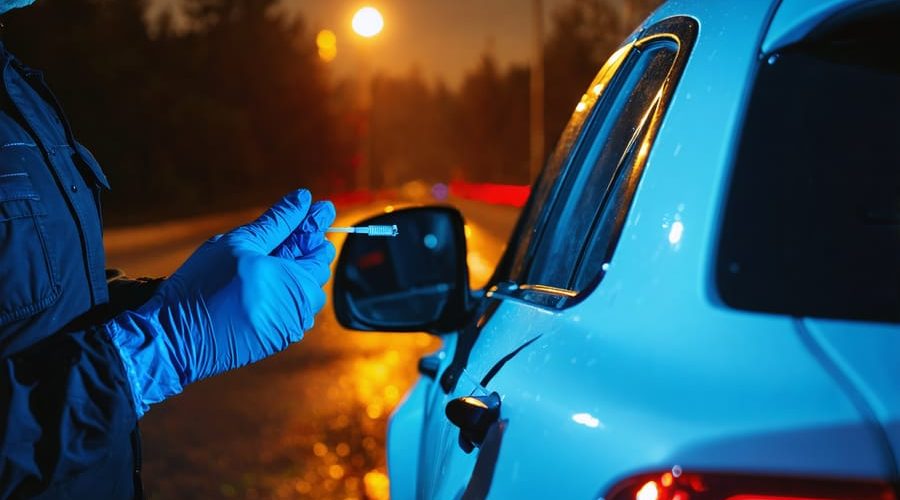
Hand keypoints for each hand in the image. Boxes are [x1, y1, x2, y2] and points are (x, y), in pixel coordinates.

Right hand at [106, 189, 335, 415]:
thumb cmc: (205, 286)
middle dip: (304, 249)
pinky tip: (256, 282)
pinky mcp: (275, 341)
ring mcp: (290, 329)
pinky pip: (287, 309)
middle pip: (315, 271)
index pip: (320, 248)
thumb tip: (303, 198)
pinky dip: (279, 292)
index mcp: (299, 284)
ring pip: (301, 292)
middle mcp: (302, 310)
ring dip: (291, 272)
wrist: (174, 338)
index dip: (315, 225)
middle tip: (287, 230)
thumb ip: (277, 221)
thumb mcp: (240, 243)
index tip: (317, 207)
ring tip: (266, 257)